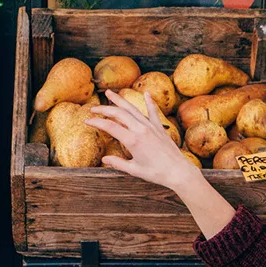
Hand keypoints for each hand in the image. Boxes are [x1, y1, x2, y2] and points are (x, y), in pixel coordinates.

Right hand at [87, 90, 203, 191]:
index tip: (87, 121)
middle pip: (119, 113)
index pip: (110, 127)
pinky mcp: (160, 128)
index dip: (97, 122)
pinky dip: (149, 102)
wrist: (179, 171)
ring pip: (133, 109)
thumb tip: (104, 159)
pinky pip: (153, 112)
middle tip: (93, 108)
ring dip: (120, 100)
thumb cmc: (157, 173)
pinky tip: (146, 93)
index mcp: (133, 141)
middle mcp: (141, 130)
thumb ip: (118, 163)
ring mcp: (151, 127)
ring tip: (110, 93)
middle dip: (104, 109)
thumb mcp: (135, 170)